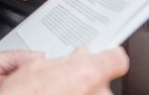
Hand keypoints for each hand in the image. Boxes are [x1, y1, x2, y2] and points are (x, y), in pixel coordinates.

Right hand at [0, 47, 128, 94]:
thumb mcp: (32, 69)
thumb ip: (60, 60)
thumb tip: (76, 56)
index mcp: (86, 74)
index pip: (117, 58)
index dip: (107, 57)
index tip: (101, 58)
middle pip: (103, 82)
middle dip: (87, 79)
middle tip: (65, 81)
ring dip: (80, 94)